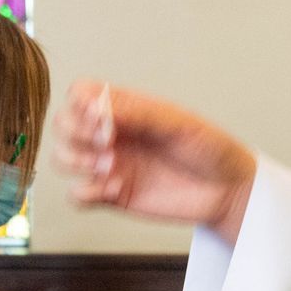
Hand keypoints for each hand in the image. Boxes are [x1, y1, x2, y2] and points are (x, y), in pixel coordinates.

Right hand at [54, 82, 257, 240]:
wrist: (228, 191)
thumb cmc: (209, 149)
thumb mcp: (178, 123)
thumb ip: (137, 112)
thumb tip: (96, 105)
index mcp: (124, 108)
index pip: (79, 94)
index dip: (80, 105)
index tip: (105, 120)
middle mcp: (111, 133)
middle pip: (62, 125)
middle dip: (75, 134)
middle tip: (109, 144)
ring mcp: (108, 165)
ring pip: (61, 159)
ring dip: (76, 161)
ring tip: (111, 167)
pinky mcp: (111, 197)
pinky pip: (76, 196)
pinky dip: (85, 193)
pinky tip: (114, 189)